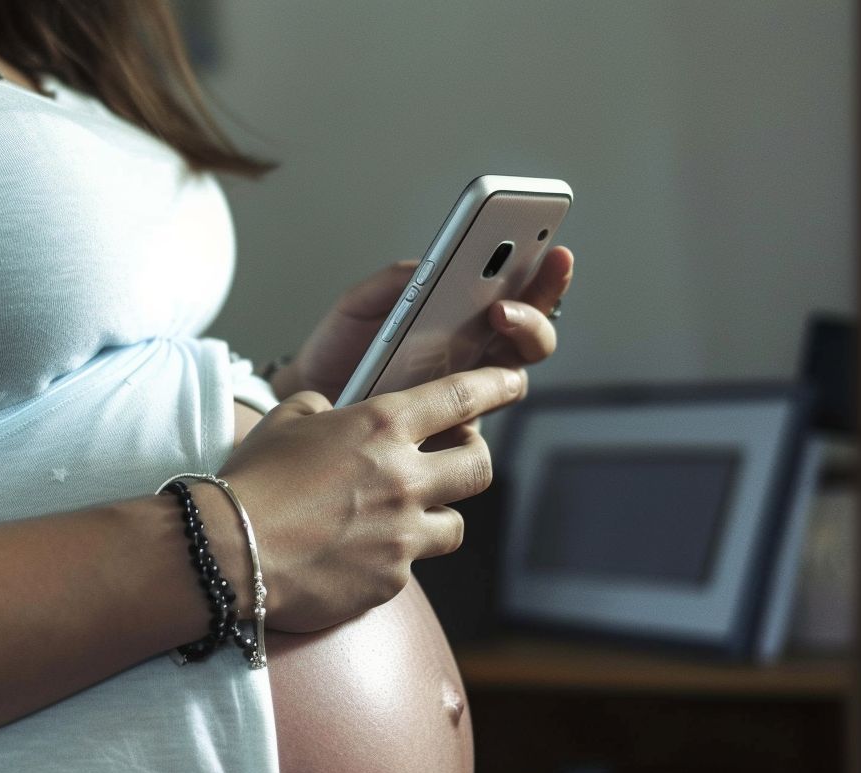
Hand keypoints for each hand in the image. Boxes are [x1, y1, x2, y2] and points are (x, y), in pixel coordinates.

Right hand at [218, 366, 526, 632]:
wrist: (226, 552)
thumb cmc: (249, 481)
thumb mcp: (285, 421)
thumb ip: (321, 409)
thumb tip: (332, 412)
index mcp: (382, 427)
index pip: (461, 398)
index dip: (496, 387)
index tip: (513, 384)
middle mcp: (405, 479)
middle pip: (480, 468)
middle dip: (472, 462)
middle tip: (452, 461)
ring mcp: (403, 535)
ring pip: (454, 526)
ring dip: (435, 519)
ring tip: (401, 518)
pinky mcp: (389, 581)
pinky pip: (409, 568)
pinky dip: (390, 560)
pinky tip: (355, 556)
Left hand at [272, 247, 574, 403]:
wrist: (307, 400)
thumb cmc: (340, 350)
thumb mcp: (360, 305)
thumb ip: (395, 283)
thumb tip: (432, 265)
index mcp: (463, 320)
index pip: (519, 297)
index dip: (544, 276)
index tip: (553, 250)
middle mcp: (475, 359)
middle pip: (530, 339)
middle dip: (536, 310)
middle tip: (508, 299)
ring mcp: (465, 399)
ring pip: (513, 379)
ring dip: (515, 345)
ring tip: (498, 316)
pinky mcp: (445, 435)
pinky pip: (471, 426)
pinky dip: (473, 403)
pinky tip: (459, 379)